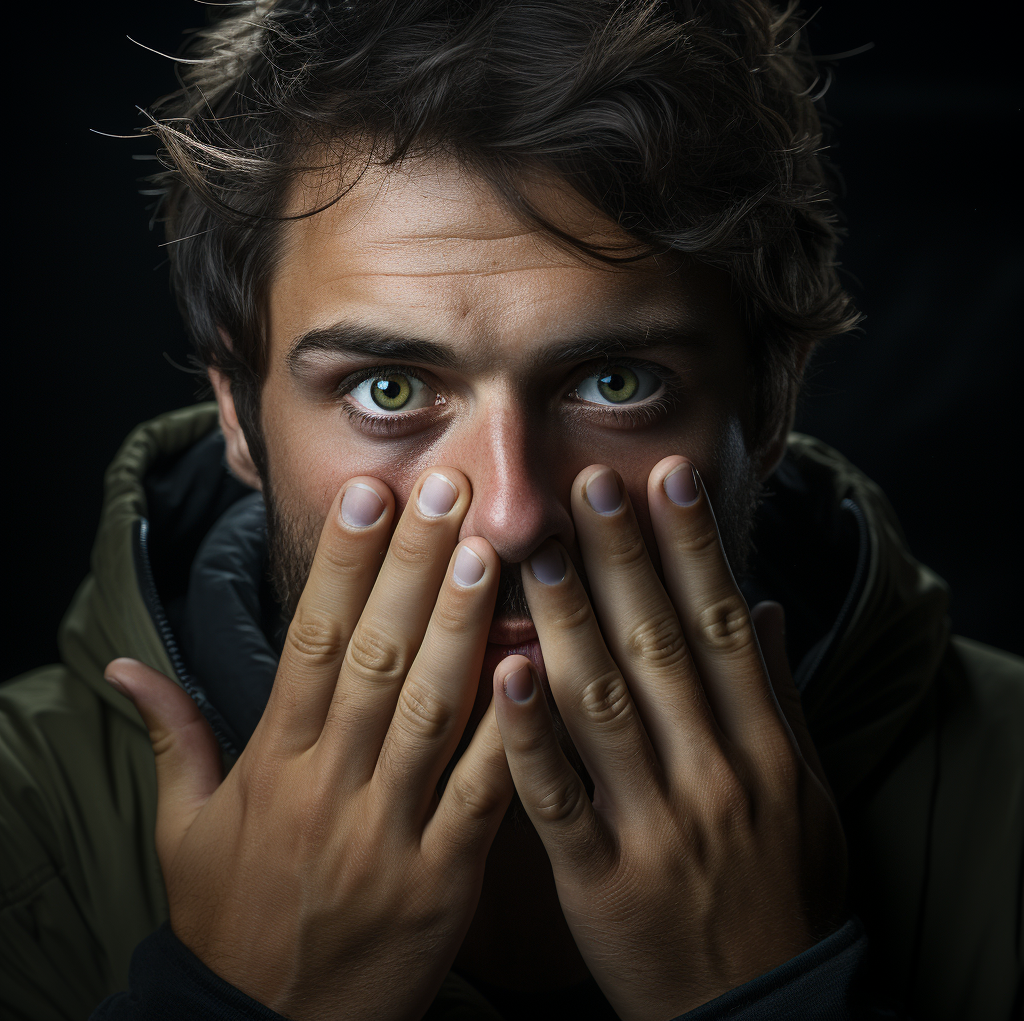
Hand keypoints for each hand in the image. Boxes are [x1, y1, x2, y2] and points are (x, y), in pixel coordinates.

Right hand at [105, 469, 513, 1020]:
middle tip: (448, 492)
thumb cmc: (229, 920)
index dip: (340, 565)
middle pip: (374, 656)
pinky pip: (480, 795)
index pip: (310, 641)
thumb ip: (171, 738)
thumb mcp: (183, 831)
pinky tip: (533, 665)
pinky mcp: (442, 879)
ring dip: (461, 626)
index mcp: (273, 764)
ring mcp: (388, 830)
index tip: (370, 497)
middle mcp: (329, 784)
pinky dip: (507, 730)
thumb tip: (126, 666)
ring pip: (429, 710)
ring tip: (489, 552)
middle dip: (413, 568)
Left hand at [492, 457, 846, 1020]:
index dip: (693, 548)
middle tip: (588, 484)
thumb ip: (779, 696)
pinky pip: (558, 799)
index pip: (720, 627)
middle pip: (660, 649)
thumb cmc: (785, 891)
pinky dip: (529, 735)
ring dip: (569, 623)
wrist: (761, 1012)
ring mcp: (655, 825)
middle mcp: (712, 774)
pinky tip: (503, 671)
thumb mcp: (808, 794)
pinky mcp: (600, 878)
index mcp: (763, 748)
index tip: (665, 479)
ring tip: (534, 551)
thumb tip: (763, 607)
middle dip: (626, 562)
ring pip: (603, 708)